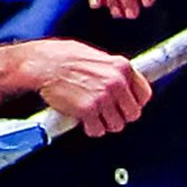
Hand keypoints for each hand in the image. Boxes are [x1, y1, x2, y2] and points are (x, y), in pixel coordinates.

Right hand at [23, 38, 150, 137]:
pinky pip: (97, 130)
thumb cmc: (62, 57)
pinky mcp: (87, 110)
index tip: (125, 106)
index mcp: (121, 66)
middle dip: (120, 116)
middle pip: (133, 113)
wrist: (42, 64)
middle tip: (107, 114)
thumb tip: (120, 84)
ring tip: (94, 117)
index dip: (134, 103)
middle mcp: (116, 82)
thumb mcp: (96, 56)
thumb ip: (112, 71)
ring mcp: (102, 97)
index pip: (144, 94)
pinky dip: (91, 129)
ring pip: (117, 125)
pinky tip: (84, 121)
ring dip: (105, 124)